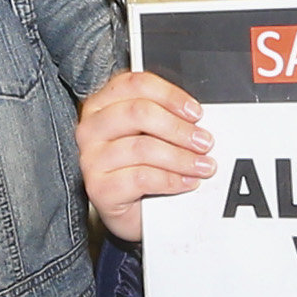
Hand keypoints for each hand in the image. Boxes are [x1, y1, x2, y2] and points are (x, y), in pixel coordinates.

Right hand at [79, 68, 213, 241]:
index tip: (195, 112)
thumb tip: (196, 116)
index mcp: (102, 103)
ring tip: (202, 165)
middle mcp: (92, 127)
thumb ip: (166, 116)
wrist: (133, 211)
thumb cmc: (142, 165)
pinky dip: (171, 180)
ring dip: (181, 157)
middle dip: (178, 128)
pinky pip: (142, 178)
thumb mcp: (152, 134)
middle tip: (204, 142)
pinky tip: (187, 182)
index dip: (170, 95)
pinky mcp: (98, 188)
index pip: (135, 84)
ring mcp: (91, 158)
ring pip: (143, 148)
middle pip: (138, 113)